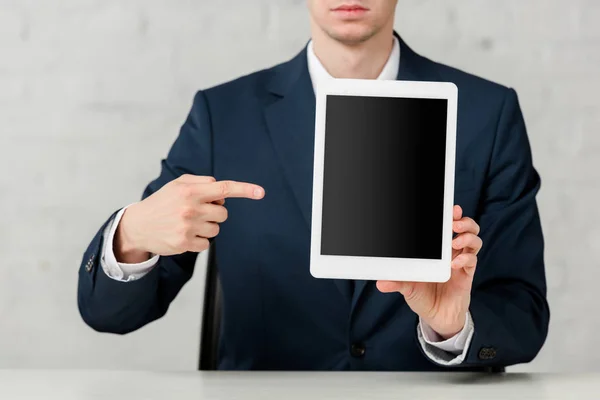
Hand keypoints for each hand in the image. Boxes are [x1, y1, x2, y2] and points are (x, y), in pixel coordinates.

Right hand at [115, 174, 264, 261]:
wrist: (138, 226)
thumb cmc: (162, 203)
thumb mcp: (178, 185)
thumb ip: (202, 183)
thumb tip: (221, 191)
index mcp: (190, 191)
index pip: (224, 189)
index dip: (245, 190)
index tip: (261, 192)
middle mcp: (190, 208)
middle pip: (223, 214)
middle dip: (214, 213)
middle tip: (196, 212)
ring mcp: (187, 227)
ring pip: (216, 229)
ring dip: (206, 227)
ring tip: (187, 223)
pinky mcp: (184, 243)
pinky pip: (207, 243)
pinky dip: (199, 240)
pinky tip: (184, 235)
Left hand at [376, 205, 481, 338]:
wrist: (436, 317)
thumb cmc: (422, 295)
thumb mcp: (406, 286)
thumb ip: (396, 282)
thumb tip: (380, 283)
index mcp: (437, 249)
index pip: (447, 225)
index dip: (451, 215)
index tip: (450, 208)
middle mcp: (451, 251)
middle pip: (466, 227)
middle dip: (463, 221)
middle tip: (454, 222)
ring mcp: (460, 261)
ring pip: (474, 240)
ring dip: (467, 237)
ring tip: (454, 242)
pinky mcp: (467, 274)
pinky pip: (472, 260)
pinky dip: (466, 258)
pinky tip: (454, 263)